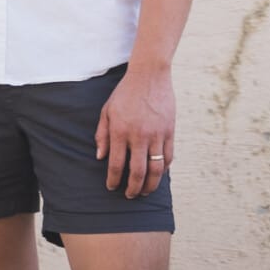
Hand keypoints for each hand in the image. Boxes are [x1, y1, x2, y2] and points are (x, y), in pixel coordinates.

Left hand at [95, 64, 174, 196]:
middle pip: (138, 173)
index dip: (113, 180)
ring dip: (150, 185)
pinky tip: (157, 174)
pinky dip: (163, 169)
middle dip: (133, 189)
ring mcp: (156, 134)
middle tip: (130, 195)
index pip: (116, 165)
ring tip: (145, 191)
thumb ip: (102, 134)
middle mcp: (139, 135)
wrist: (149, 74)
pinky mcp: (169, 131)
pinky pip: (168, 157)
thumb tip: (100, 157)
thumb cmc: (125, 92)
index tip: (112, 187)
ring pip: (155, 170)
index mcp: (120, 130)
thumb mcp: (107, 109)